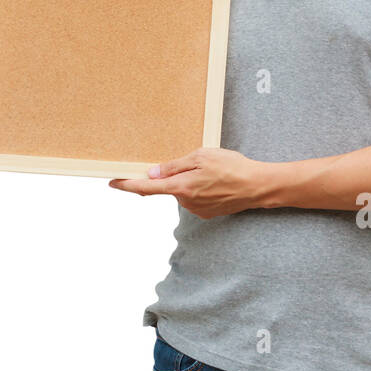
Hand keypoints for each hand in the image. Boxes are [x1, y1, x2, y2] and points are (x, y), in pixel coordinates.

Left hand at [108, 147, 263, 218]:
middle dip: (175, 175)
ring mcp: (197, 210)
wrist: (258, 186)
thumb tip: (152, 173)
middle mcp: (186, 203)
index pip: (146, 188)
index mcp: (181, 187)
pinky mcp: (207, 214)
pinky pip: (194, 198)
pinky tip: (217, 182)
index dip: (127, 185)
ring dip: (190, 181)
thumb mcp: (201, 156)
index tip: (112, 182)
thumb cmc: (232, 167)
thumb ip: (174, 166)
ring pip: (182, 192)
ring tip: (213, 172)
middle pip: (168, 187)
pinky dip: (200, 189)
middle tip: (198, 163)